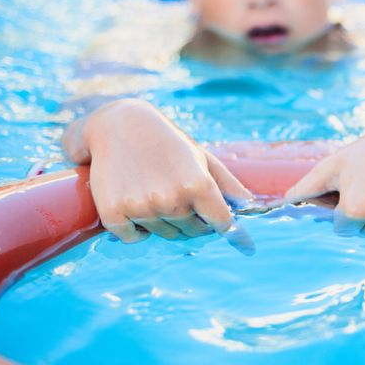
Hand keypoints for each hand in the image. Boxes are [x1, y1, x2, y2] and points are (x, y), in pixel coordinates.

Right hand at [68, 99, 251, 241]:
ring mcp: (142, 207)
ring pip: (163, 235)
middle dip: (190, 220)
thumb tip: (251, 206)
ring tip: (154, 191)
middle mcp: (171, 199)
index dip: (219, 222)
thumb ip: (229, 184)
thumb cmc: (169, 143)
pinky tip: (134, 202)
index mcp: (198, 185)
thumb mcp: (202, 158)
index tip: (213, 216)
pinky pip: (133, 238)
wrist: (119, 126)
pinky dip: (135, 228)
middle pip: (192, 232)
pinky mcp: (113, 213)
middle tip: (176, 193)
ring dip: (163, 221)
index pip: (222, 223)